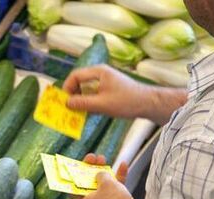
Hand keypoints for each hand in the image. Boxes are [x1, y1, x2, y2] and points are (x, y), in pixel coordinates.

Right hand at [63, 64, 187, 124]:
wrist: (148, 104)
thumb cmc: (127, 101)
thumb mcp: (102, 104)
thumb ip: (83, 103)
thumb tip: (67, 103)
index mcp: (99, 72)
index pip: (75, 76)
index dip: (67, 88)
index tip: (65, 101)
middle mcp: (101, 74)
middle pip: (79, 82)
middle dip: (73, 95)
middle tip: (70, 108)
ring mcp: (105, 82)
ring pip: (86, 89)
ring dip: (81, 100)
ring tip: (79, 112)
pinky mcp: (109, 89)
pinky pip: (93, 94)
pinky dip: (89, 102)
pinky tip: (90, 112)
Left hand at [71, 154, 145, 198]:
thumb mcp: (105, 183)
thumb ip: (101, 174)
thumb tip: (101, 173)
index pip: (73, 187)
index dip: (73, 175)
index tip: (76, 165)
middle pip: (89, 183)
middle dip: (90, 169)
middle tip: (92, 158)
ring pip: (102, 184)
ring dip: (103, 171)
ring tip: (103, 158)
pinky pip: (116, 188)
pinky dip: (118, 177)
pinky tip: (123, 165)